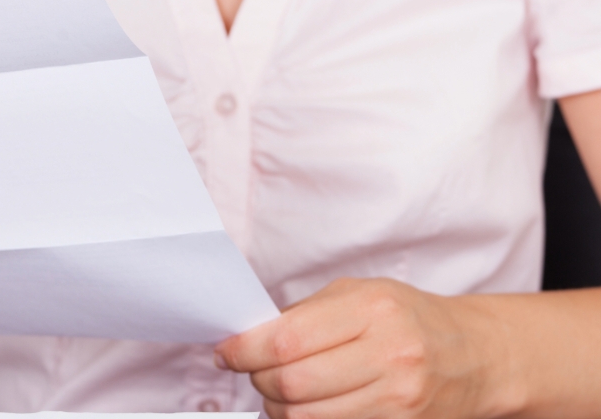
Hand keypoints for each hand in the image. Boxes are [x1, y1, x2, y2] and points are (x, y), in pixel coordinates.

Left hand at [215, 278, 522, 418]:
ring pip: (306, 417)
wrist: (474, 356)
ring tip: (279, 389)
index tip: (227, 352)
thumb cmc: (407, 318)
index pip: (286, 339)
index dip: (244, 350)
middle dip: (258, 380)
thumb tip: (247, 337)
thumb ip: (303, 315)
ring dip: (278, 407)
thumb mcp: (358, 295)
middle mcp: (389, 354)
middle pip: (291, 383)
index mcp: (372, 309)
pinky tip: (306, 406)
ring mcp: (398, 399)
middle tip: (252, 370)